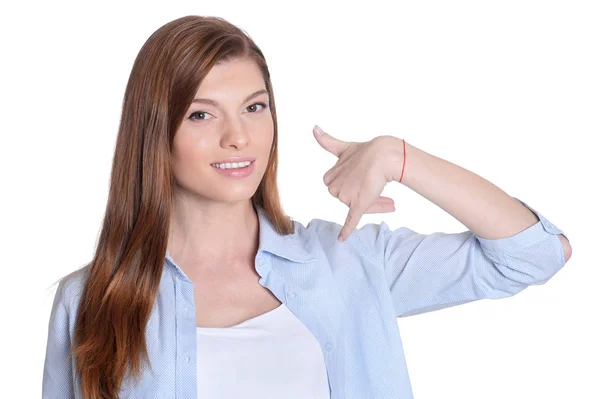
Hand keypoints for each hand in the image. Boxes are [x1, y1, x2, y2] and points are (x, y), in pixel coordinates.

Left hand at [313, 125, 403, 241]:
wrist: (384, 154)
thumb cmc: (367, 151)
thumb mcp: (344, 147)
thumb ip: (327, 142)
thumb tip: (313, 128)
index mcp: (330, 177)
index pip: (341, 188)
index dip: (354, 185)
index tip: (367, 179)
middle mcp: (335, 188)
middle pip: (350, 199)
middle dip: (365, 196)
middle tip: (379, 188)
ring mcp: (346, 197)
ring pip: (358, 206)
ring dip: (374, 204)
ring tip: (390, 200)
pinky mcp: (357, 205)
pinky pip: (350, 221)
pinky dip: (346, 231)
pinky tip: (341, 240)